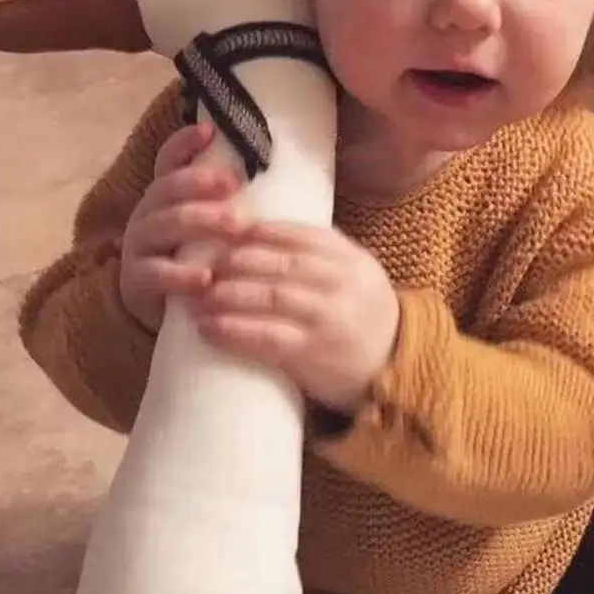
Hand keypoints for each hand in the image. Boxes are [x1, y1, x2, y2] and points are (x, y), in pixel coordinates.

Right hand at [119, 122, 243, 334]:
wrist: (164, 306)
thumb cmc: (196, 255)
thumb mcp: (208, 224)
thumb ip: (227, 200)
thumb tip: (278, 169)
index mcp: (165, 194)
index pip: (169, 159)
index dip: (184, 142)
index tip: (209, 130)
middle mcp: (147, 212)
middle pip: (167, 188)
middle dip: (200, 182)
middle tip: (234, 185)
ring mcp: (138, 245)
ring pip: (163, 225)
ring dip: (200, 222)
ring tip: (234, 226)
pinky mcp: (135, 281)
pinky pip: (155, 274)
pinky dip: (180, 276)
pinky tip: (205, 278)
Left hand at [194, 222, 400, 412]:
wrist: (394, 364)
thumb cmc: (361, 312)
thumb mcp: (354, 271)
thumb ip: (317, 251)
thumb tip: (255, 229)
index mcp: (348, 258)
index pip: (298, 235)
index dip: (259, 232)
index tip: (227, 231)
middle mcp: (341, 284)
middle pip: (280, 264)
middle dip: (236, 262)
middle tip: (205, 264)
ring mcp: (328, 318)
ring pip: (270, 298)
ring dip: (227, 295)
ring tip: (199, 296)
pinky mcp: (313, 353)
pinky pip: (268, 337)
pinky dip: (234, 330)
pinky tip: (209, 327)